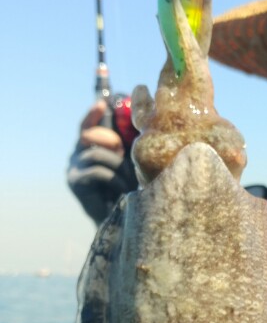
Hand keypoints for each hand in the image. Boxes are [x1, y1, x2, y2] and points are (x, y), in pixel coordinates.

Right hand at [67, 99, 137, 223]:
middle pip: (87, 135)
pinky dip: (113, 179)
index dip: (92, 113)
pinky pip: (96, 171)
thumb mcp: (128, 162)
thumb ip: (126, 144)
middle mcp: (77, 155)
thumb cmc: (127, 189)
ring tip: (129, 179)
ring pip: (96, 153)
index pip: (87, 125)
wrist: (120, 219)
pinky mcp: (74, 182)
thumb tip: (137, 120)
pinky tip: (122, 190)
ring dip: (117, 165)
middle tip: (123, 148)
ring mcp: (73, 168)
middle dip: (109, 139)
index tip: (101, 103)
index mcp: (88, 147)